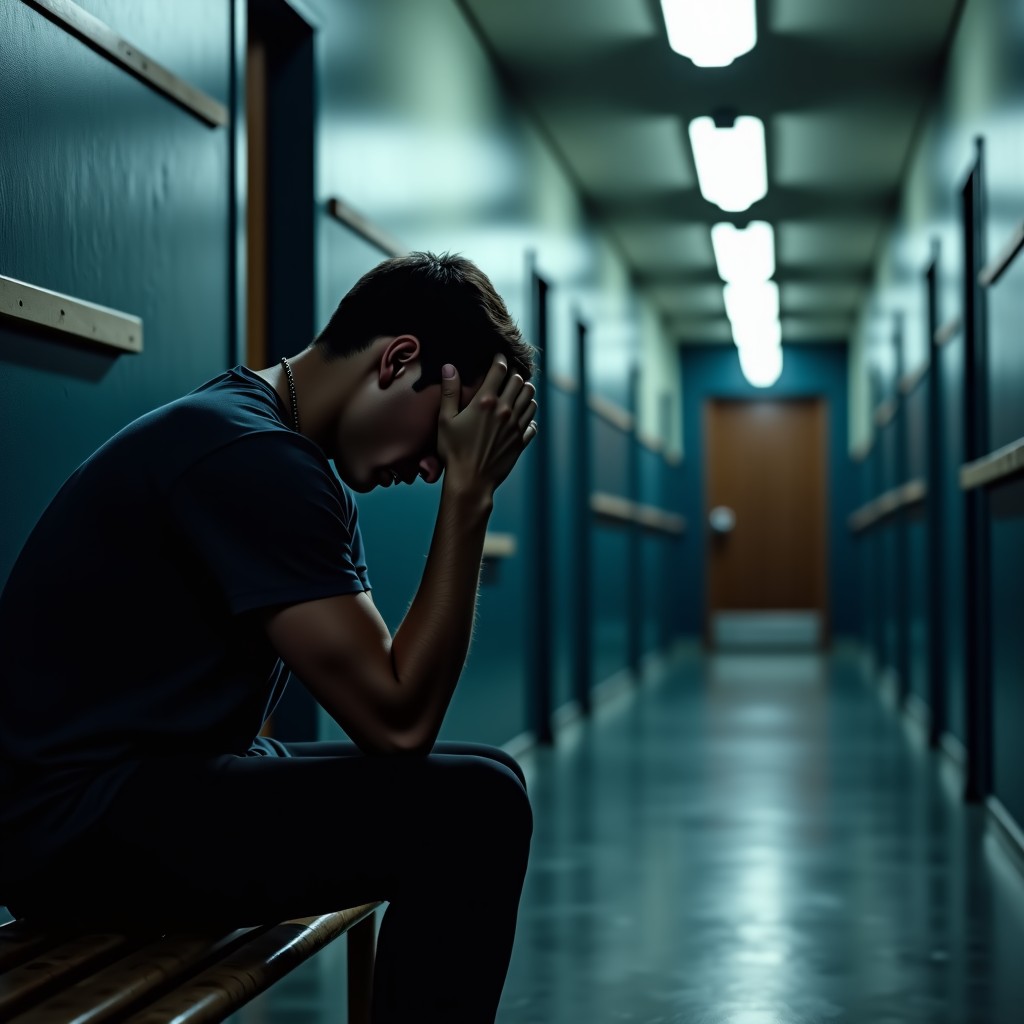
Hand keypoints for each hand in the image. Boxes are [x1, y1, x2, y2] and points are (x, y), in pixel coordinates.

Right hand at [437, 354, 537, 492]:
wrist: (470, 481)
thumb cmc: (453, 451)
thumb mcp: (445, 420)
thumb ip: (449, 392)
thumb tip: (449, 367)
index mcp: (485, 402)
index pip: (499, 370)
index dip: (499, 360)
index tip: (498, 357)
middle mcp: (505, 410)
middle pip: (519, 381)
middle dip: (514, 374)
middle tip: (507, 375)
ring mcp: (516, 426)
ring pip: (530, 399)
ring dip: (525, 392)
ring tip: (517, 391)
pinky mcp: (521, 441)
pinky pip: (533, 422)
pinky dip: (529, 415)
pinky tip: (521, 417)